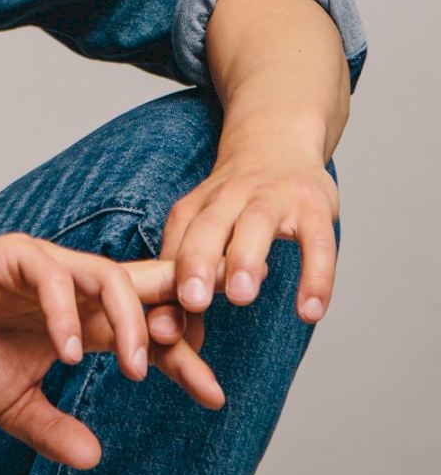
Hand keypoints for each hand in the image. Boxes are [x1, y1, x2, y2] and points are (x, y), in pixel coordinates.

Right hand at [0, 231, 225, 470]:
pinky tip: (66, 351)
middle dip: (183, 315)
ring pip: (111, 276)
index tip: (213, 396)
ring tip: (134, 367)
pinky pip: (52, 277)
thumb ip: (53, 428)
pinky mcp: (16, 256)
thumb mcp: (15, 403)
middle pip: (147, 289)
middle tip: (201, 361)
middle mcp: (76, 287)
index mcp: (84, 318)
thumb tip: (94, 458)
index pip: (148, 329)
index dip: (182, 357)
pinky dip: (66, 314)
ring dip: (131, 320)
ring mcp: (49, 267)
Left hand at [147, 129, 340, 338]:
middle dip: (197, 261)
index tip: (157, 325)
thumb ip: (185, 278)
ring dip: (246, 258)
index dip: (166, 282)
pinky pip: (317, 241)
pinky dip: (316, 276)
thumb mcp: (207, 226)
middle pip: (208, 225)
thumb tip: (163, 337)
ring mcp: (273, 198)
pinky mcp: (314, 206)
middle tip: (190, 300)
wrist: (278, 137)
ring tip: (241, 297)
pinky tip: (310, 312)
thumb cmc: (236, 200)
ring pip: (256, 224)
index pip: (177, 243)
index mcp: (198, 205)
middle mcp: (231, 197)